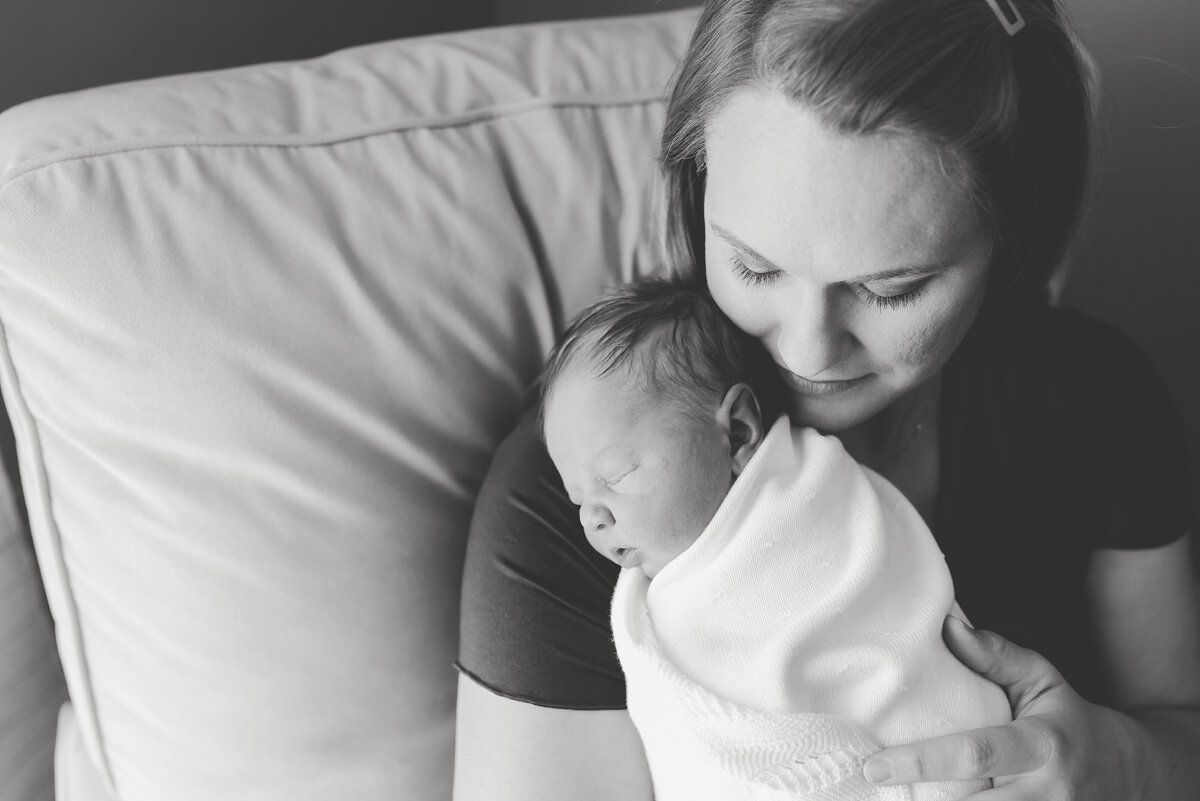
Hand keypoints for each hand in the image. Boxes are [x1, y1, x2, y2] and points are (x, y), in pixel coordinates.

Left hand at [861, 617, 1143, 798]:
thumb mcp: (1041, 679)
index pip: (975, 754)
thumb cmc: (1068, 718)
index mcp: (1040, 745)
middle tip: (875, 785)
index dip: (922, 761)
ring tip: (896, 800)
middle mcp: (1045, 793)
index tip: (876, 764)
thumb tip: (947, 624)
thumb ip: (995, 656)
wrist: (1129, 772)